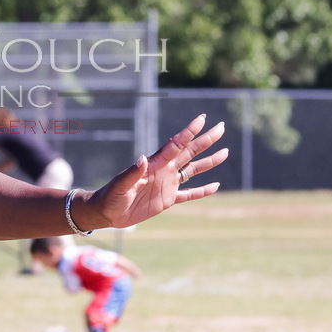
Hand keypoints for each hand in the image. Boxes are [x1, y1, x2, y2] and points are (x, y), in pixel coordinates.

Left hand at [77, 115, 227, 229]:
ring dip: (208, 162)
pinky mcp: (167, 199)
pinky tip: (215, 186)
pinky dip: (202, 191)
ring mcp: (167, 184)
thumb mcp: (120, 185)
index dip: (189, 132)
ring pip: (193, 170)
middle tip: (221, 127)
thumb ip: (132, 173)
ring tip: (225, 152)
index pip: (176, 145)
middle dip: (206, 140)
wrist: (107, 212)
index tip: (202, 119)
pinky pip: (189, 194)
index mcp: (154, 164)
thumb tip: (142, 158)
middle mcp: (164, 171)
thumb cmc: (111, 197)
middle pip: (190, 152)